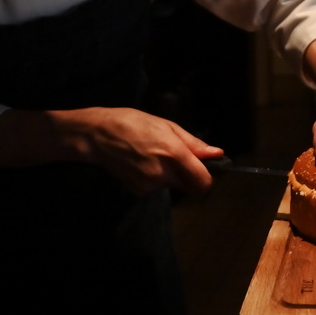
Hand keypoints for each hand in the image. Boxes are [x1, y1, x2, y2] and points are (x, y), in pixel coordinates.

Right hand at [55, 107, 224, 195]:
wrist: (98, 136)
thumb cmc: (133, 123)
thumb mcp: (167, 126)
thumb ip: (193, 143)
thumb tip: (217, 154)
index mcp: (174, 154)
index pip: (203, 183)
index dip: (207, 178)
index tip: (203, 168)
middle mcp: (163, 174)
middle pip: (190, 186)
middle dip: (189, 176)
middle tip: (176, 157)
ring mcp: (149, 185)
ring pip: (172, 186)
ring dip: (170, 174)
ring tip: (152, 154)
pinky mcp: (138, 191)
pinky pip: (156, 187)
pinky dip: (154, 178)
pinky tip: (142, 162)